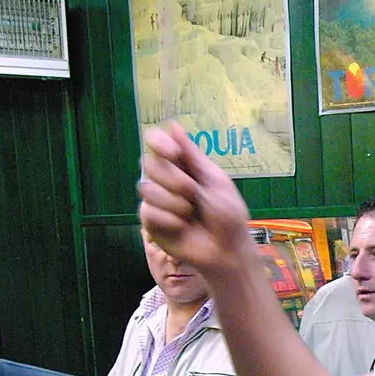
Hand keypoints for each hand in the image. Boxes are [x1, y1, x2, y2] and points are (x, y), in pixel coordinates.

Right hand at [138, 123, 255, 278]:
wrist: (227, 250)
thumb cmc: (228, 215)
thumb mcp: (215, 181)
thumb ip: (193, 155)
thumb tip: (173, 125)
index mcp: (182, 165)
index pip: (156, 142)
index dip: (159, 143)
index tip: (173, 153)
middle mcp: (165, 179)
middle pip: (149, 163)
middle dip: (174, 179)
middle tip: (193, 193)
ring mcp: (156, 200)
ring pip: (146, 188)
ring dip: (174, 202)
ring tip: (190, 213)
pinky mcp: (151, 222)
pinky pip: (148, 212)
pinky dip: (170, 219)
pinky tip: (182, 227)